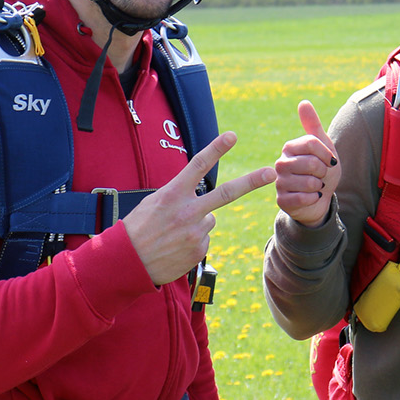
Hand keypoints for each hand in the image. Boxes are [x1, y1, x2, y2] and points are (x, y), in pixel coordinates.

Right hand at [122, 131, 275, 285]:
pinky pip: (204, 238)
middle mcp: (188, 211)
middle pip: (227, 192)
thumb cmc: (137, 229)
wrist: (127, 263)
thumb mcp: (153, 203)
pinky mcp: (200, 249)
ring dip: (197, 222)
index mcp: (173, 194)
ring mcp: (196, 232)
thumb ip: (179, 196)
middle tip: (271, 172)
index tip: (232, 136)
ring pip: (209, 219)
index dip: (216, 149)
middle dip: (252, 181)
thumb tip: (201, 200)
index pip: (198, 165)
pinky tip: (176, 246)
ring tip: (174, 233)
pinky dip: (194, 240)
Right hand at [274, 100, 341, 226]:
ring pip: (309, 183)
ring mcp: (279, 183)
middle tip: (320, 176)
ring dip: (319, 186)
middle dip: (324, 172)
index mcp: (290, 147)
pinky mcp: (281, 201)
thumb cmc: (322, 170)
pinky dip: (314, 198)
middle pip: (312, 163)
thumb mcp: (323, 146)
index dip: (327, 153)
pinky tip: (311, 197)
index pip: (312, 142)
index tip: (331, 160)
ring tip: (315, 186)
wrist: (320, 197)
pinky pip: (304, 198)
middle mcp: (281, 163)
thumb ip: (313, 125)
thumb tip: (303, 102)